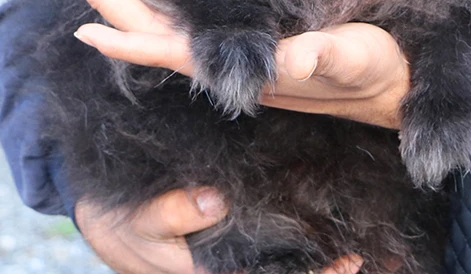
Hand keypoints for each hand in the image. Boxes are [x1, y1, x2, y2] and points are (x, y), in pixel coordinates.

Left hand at [63, 0, 410, 129]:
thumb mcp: (349, 59)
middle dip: (115, 4)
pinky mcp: (258, 46)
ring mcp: (242, 58)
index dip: (128, 41)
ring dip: (134, 6)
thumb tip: (277, 60)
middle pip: (159, 35)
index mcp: (245, 71)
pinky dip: (169, 10)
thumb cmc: (375, 71)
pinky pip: (198, 27)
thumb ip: (314, 58)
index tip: (83, 24)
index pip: (172, 54)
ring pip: (174, 31)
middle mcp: (233, 67)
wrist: (396, 87)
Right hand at [77, 188, 362, 273]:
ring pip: (280, 270)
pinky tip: (324, 229)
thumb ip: (170, 213)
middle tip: (363, 256)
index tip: (348, 262)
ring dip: (313, 265)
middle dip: (322, 273)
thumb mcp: (139, 220)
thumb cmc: (122, 224)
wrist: (107, 223)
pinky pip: (269, 254)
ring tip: (357, 249)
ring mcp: (230, 264)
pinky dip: (296, 249)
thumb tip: (214, 202)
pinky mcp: (228, 247)